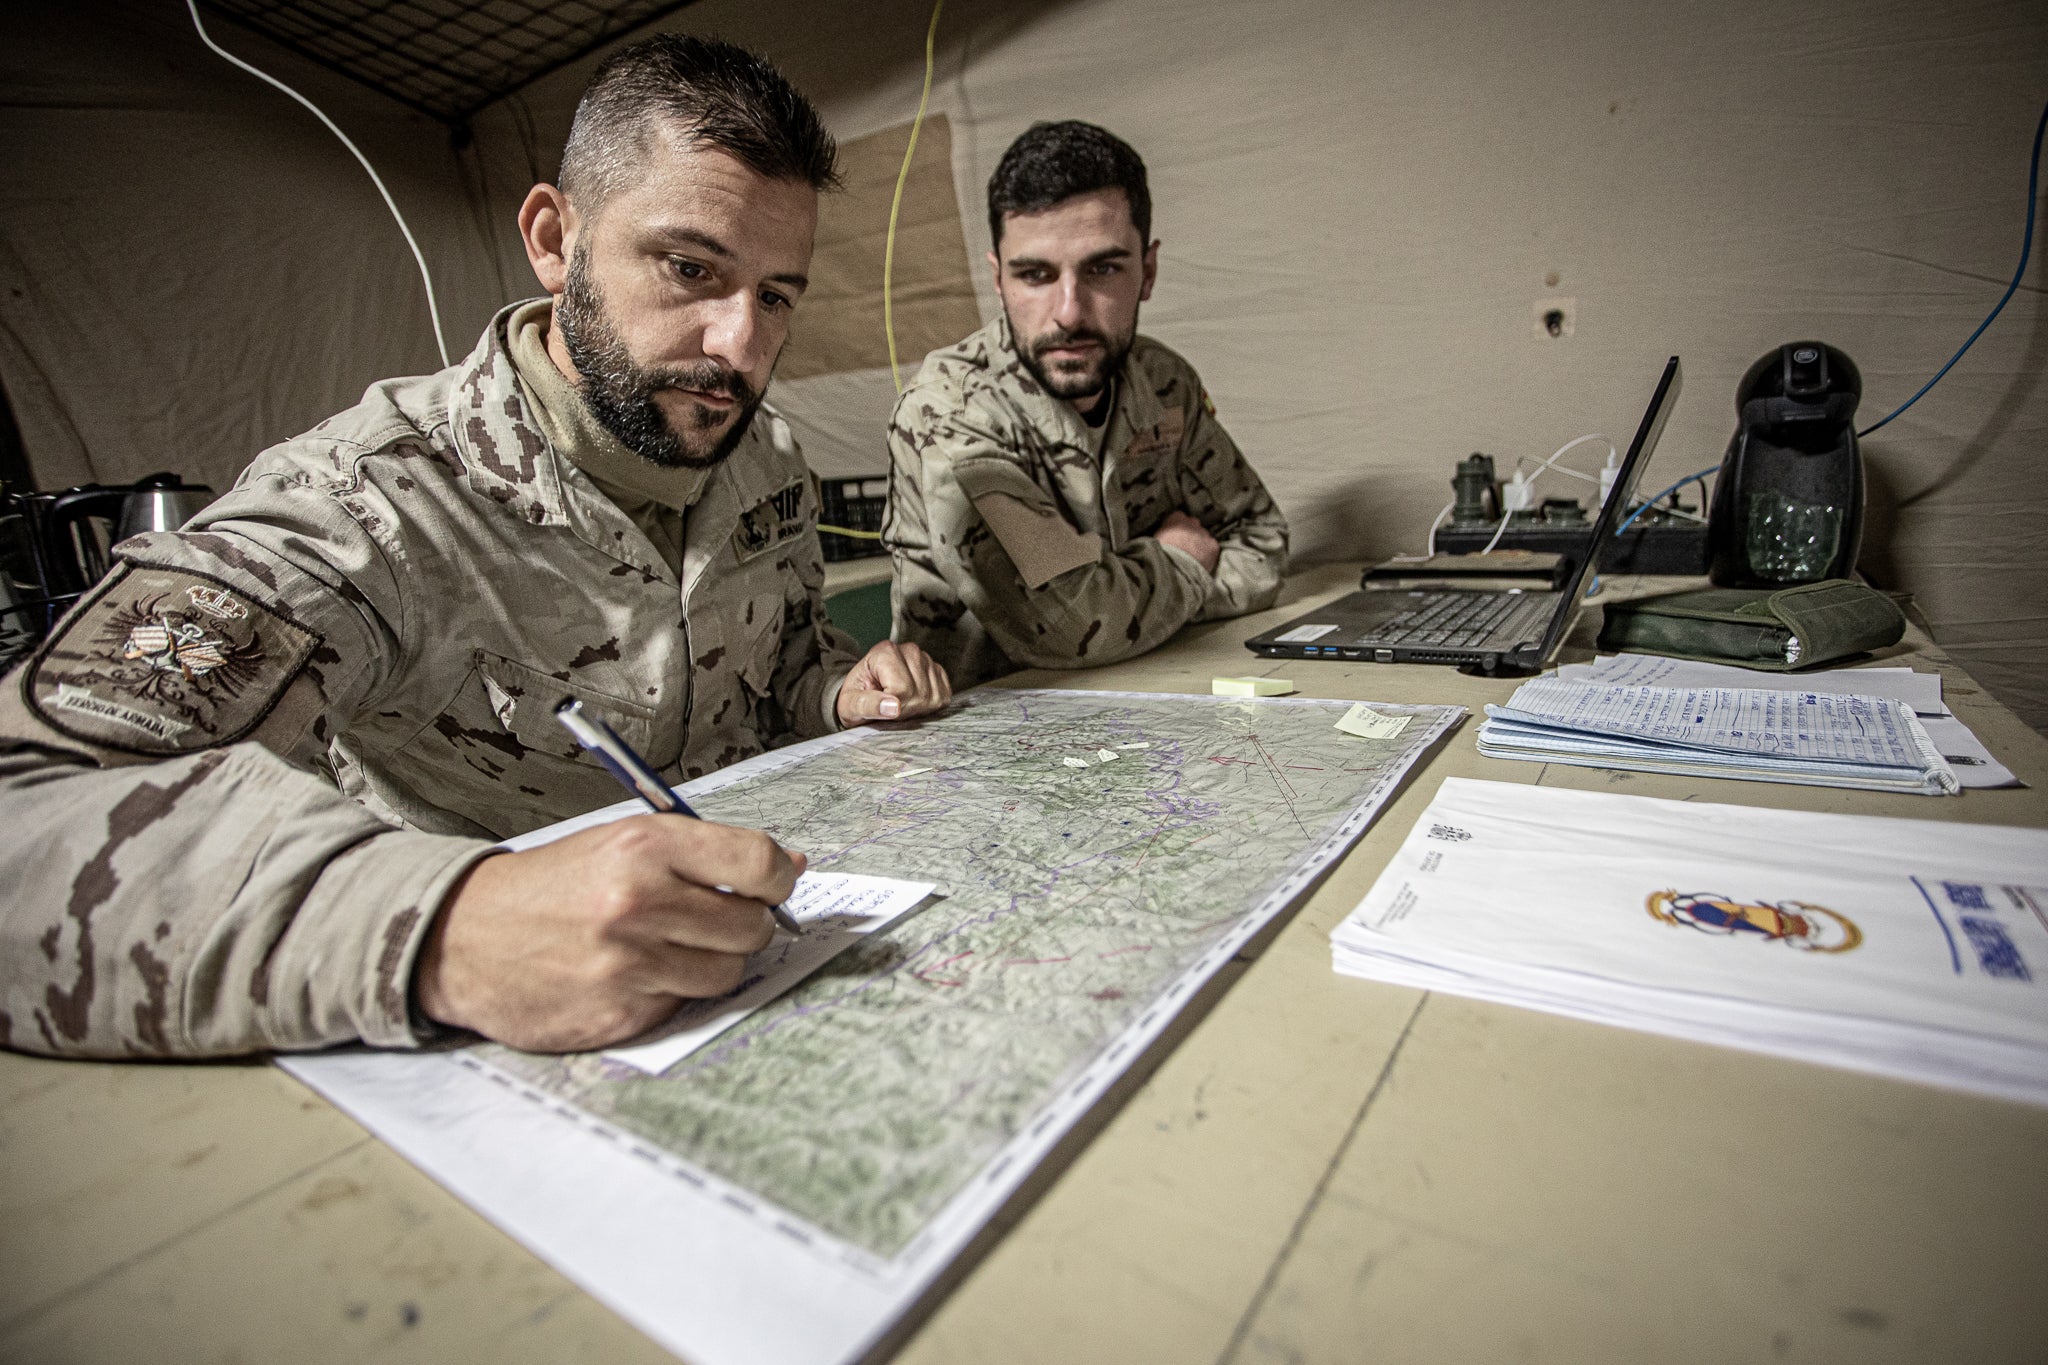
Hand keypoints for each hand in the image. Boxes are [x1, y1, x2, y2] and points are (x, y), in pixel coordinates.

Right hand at [416, 815, 804, 1051]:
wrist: (463, 937)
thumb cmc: (550, 887)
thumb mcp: (621, 842)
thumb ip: (705, 853)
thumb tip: (791, 866)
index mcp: (644, 846)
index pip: (759, 863)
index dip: (776, 878)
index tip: (771, 885)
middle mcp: (638, 902)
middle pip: (753, 926)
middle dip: (745, 924)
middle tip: (711, 920)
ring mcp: (628, 964)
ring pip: (727, 974)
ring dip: (711, 963)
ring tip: (669, 948)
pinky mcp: (617, 1014)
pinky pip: (682, 1007)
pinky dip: (670, 994)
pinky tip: (633, 976)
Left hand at [836, 639, 951, 725]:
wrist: (865, 692)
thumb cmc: (856, 698)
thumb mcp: (850, 705)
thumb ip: (867, 705)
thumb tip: (893, 707)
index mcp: (885, 651)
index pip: (902, 689)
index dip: (892, 707)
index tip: (880, 705)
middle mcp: (909, 650)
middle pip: (919, 693)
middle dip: (905, 709)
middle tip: (888, 707)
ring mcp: (927, 659)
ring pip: (932, 696)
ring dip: (917, 709)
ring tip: (899, 703)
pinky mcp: (939, 672)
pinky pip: (943, 697)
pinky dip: (930, 706)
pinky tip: (913, 700)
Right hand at [1154, 510, 1219, 574]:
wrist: (1173, 567)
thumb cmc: (1159, 554)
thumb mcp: (1155, 539)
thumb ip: (1162, 534)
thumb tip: (1163, 538)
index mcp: (1175, 518)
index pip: (1178, 517)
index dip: (1176, 527)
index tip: (1174, 536)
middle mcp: (1192, 522)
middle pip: (1193, 525)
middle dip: (1190, 534)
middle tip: (1184, 547)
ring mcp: (1204, 533)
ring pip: (1204, 536)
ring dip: (1200, 544)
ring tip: (1192, 557)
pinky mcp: (1213, 546)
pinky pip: (1212, 547)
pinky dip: (1208, 553)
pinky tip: (1201, 561)